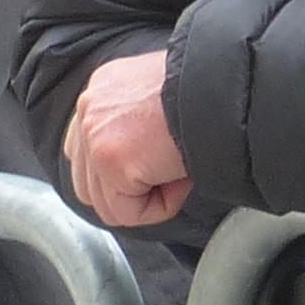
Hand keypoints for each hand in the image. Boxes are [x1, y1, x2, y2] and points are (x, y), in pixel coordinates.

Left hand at [66, 46, 188, 228]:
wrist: (219, 92)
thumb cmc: (205, 95)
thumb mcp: (161, 101)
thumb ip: (135, 128)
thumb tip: (138, 163)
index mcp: (101, 91)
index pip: (85, 153)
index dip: (120, 177)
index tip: (155, 170)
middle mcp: (89, 108)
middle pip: (88, 185)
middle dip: (128, 195)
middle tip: (167, 176)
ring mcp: (93, 136)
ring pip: (107, 205)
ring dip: (146, 200)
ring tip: (176, 174)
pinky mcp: (111, 161)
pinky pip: (128, 213)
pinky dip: (159, 207)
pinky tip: (179, 179)